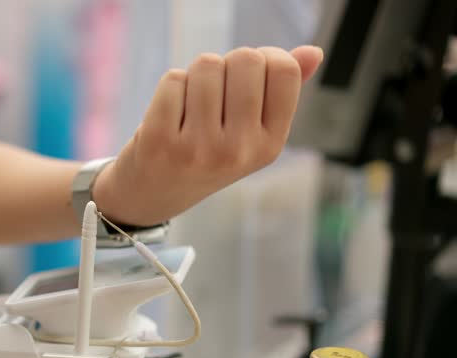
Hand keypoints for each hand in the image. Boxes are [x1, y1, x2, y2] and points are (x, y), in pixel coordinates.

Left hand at [93, 46, 323, 225]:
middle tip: (213, 96)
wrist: (152, 195)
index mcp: (270, 145)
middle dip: (227, 66)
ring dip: (196, 76)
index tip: (245, 77)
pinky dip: (171, 87)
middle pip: (246, 59)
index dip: (263, 58)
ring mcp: (199, 147)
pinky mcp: (160, 140)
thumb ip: (281, 92)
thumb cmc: (205, 153)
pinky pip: (174, 78)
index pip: (283, 70)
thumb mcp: (250, 133)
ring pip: (207, 64)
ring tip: (191, 107)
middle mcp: (239, 150)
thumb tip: (314, 52)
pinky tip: (169, 116)